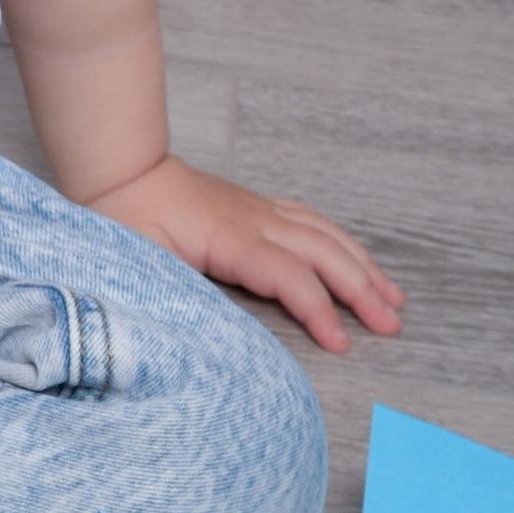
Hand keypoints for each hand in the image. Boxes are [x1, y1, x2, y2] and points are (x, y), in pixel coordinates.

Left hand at [91, 153, 404, 352]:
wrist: (119, 167)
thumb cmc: (124, 217)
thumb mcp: (140, 263)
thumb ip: (174, 297)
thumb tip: (202, 337)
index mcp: (229, 236)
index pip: (289, 276)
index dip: (319, 311)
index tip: (342, 344)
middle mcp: (254, 218)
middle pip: (323, 253)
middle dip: (362, 290)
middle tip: (391, 327)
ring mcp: (258, 208)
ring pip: (325, 234)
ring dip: (362, 265)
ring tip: (394, 298)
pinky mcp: (255, 206)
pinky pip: (311, 220)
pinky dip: (342, 241)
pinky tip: (356, 258)